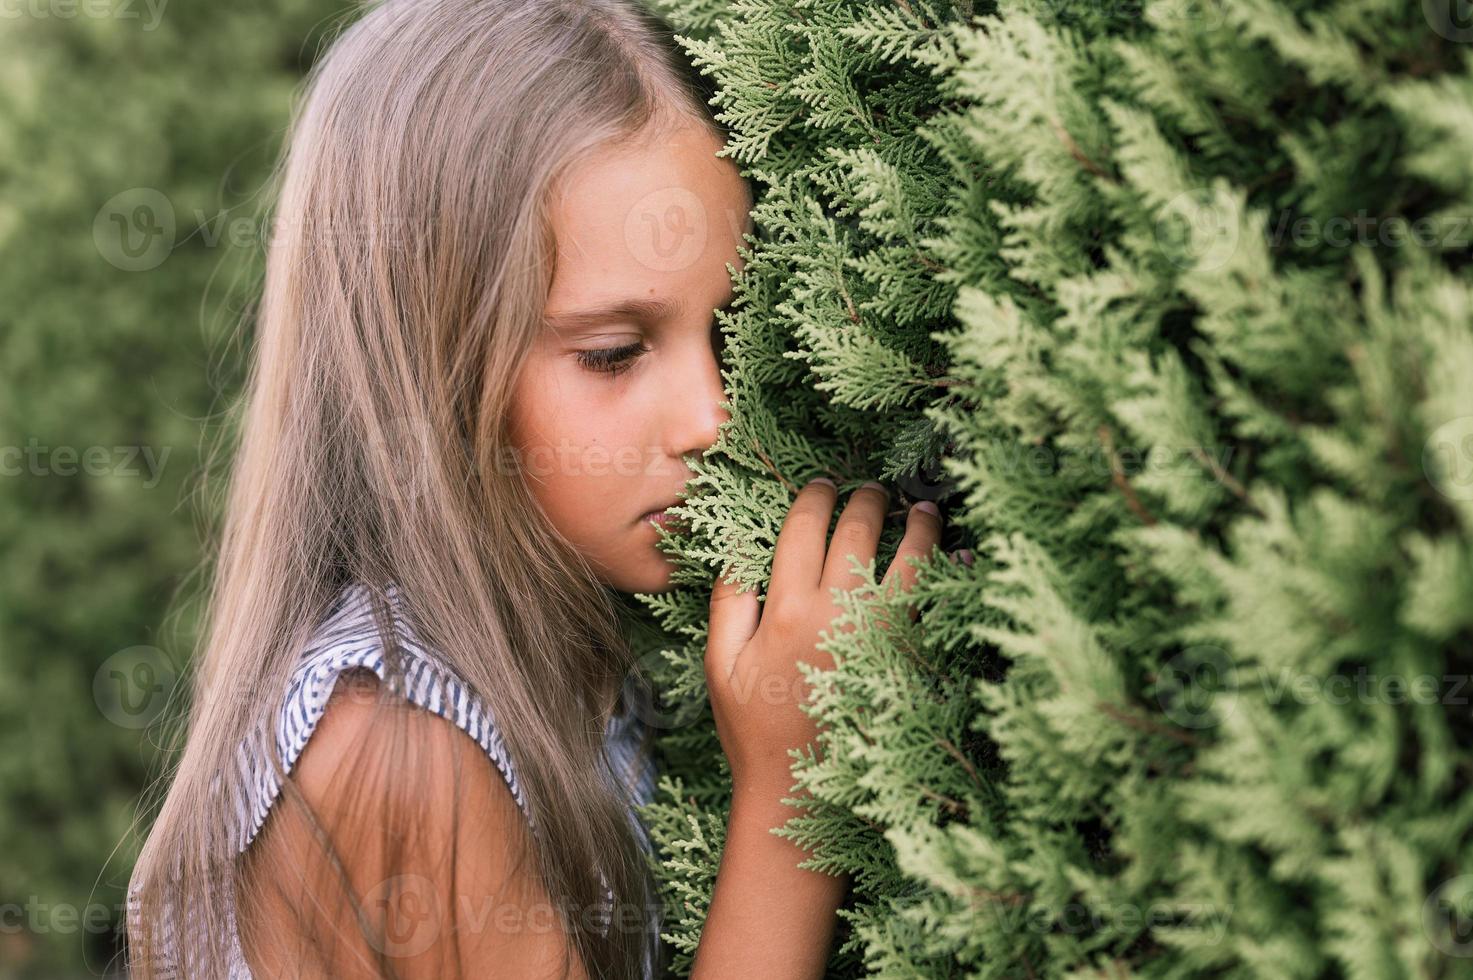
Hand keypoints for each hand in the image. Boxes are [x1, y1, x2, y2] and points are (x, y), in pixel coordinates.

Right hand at [704, 478, 943, 793]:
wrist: (801, 797)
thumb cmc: (757, 735)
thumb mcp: (722, 669)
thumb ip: (728, 606)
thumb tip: (737, 554)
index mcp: (787, 612)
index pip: (804, 530)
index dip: (814, 498)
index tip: (822, 484)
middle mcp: (837, 615)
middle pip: (857, 533)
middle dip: (866, 500)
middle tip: (872, 489)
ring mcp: (880, 638)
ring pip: (908, 561)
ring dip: (919, 526)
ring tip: (924, 509)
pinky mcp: (912, 663)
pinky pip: (938, 609)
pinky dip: (952, 580)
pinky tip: (961, 560)